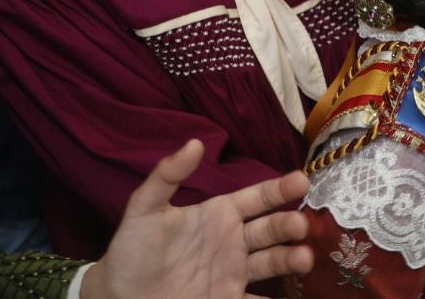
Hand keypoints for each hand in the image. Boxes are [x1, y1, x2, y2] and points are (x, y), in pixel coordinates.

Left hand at [82, 140, 311, 298]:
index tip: (302, 179)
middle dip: (289, 224)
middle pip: (271, 229)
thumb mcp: (144, 208)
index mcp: (219, 214)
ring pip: (271, 262)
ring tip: (304, 258)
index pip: (258, 197)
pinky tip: (291, 298)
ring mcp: (233, 273)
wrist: (120, 294)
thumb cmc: (132, 249)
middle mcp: (233, 241)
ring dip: (291, 258)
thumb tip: (195, 142)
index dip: (280, 188)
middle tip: (300, 224)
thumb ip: (167, 175)